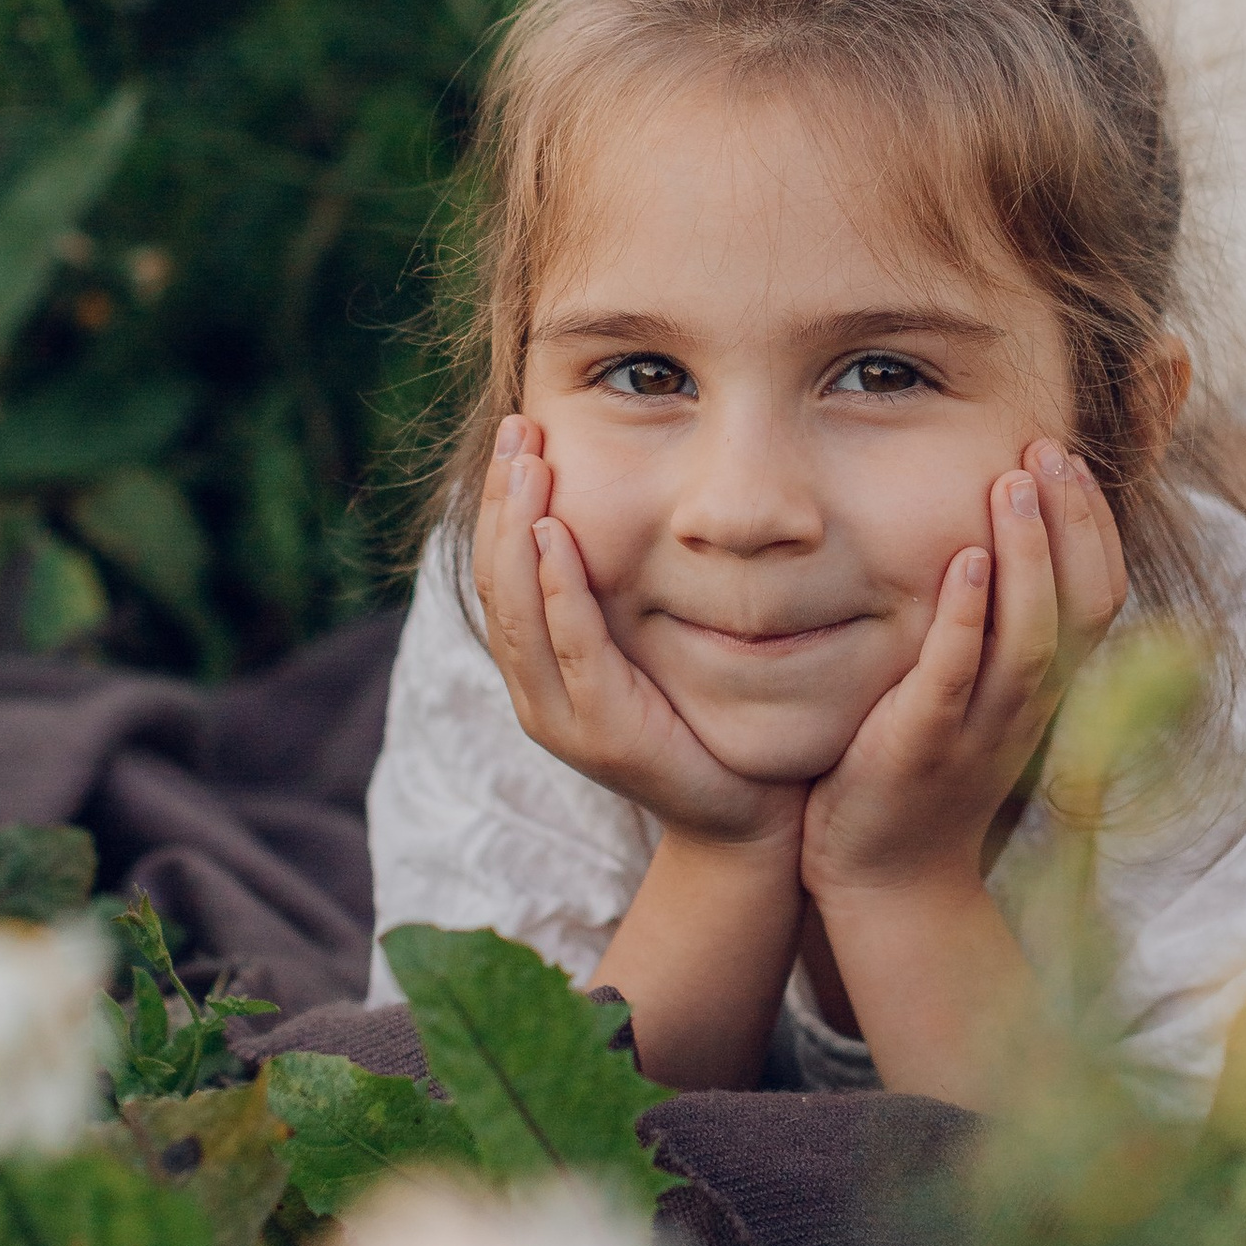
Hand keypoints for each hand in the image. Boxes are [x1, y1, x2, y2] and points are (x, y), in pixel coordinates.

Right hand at [473, 418, 803, 852]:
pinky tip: (559, 536)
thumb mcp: (658, 639)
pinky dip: (558, 590)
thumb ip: (630, 588)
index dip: (499, 501)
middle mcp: (537, 691)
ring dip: (518, 531)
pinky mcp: (603, 735)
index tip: (518, 432)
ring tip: (527, 464)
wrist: (750, 816)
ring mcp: (562, 717)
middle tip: (517, 429)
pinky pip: (570, 648)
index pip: (500, 571)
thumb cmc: (709, 719)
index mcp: (542, 666)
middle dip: (500, 500)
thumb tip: (635, 497)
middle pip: (495, 582)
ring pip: (516, 611)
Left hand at [801, 440, 1125, 913]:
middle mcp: (1031, 705)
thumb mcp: (974, 693)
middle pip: (1086, 605)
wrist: (888, 880)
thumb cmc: (922, 770)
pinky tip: (965, 561)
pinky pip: (955, 674)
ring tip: (1014, 481)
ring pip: (1033, 636)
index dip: (1095, 524)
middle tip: (1049, 445)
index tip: (1069, 455)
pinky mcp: (924, 743)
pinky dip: (968, 616)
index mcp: (1049, 688)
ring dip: (1030, 555)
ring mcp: (982, 727)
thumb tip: (989, 539)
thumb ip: (991, 627)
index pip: (1101, 595)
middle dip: (1074, 521)